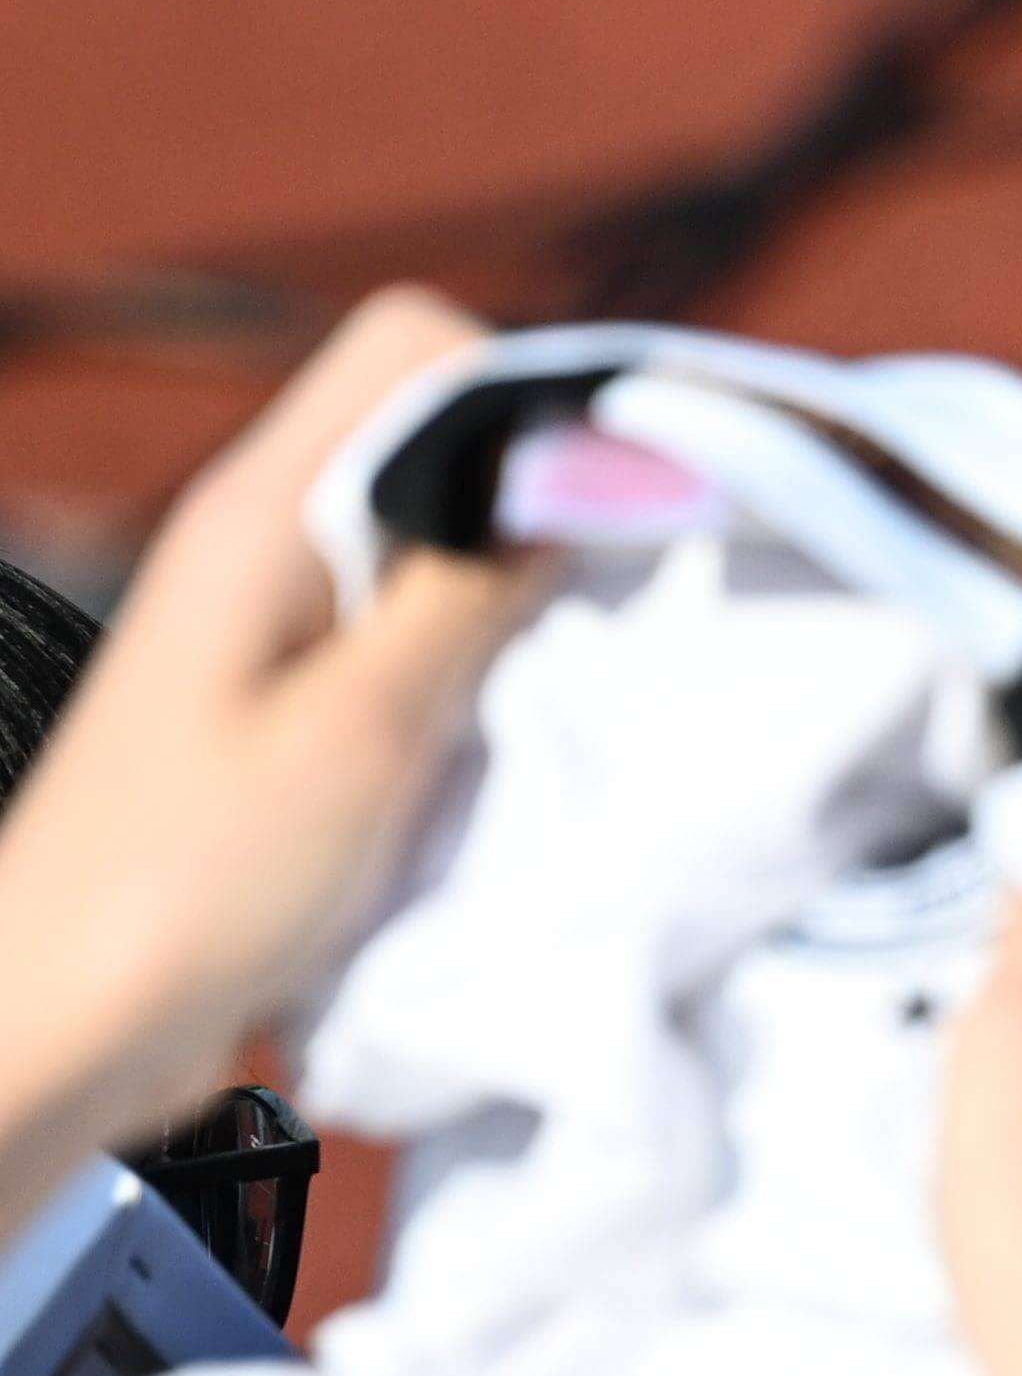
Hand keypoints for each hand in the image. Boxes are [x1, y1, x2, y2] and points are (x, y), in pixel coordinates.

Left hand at [0, 289, 539, 1172]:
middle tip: (604, 601)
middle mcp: (262, 537)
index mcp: (261, 513)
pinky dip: (477, 656)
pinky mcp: (289, 695)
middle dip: (540, 492)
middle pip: (434, 430)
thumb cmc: (188, 882)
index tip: (606, 502)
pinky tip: (502, 732)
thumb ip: (468, 591)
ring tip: (558, 676)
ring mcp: (272, 617)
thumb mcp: (361, 731)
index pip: (415, 348)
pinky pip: (412, 621)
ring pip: (435, 530)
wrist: (60, 1027)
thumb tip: (582, 469)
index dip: (525, 396)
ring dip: (514, 587)